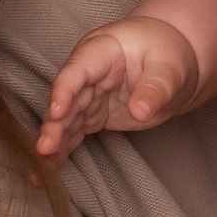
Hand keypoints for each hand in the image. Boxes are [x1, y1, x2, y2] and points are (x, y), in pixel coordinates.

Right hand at [39, 16, 200, 164]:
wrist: (174, 60)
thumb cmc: (168, 53)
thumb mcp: (170, 67)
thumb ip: (156, 88)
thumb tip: (140, 110)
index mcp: (102, 50)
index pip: (78, 69)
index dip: (65, 89)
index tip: (57, 110)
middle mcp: (89, 72)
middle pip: (67, 97)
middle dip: (54, 122)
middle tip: (45, 147)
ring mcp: (90, 94)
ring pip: (67, 117)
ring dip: (55, 140)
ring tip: (43, 165)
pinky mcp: (94, 114)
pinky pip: (75, 131)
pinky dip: (64, 148)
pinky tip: (50, 167)